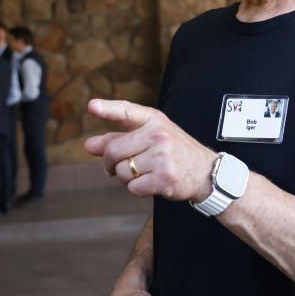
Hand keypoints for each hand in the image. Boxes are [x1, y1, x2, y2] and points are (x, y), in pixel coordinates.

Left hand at [84, 99, 216, 201]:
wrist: (206, 172)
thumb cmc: (173, 152)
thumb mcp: (149, 138)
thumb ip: (118, 139)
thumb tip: (89, 145)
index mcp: (154, 120)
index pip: (127, 111)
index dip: (107, 109)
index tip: (92, 106)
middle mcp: (158, 135)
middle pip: (114, 151)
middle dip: (109, 163)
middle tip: (115, 168)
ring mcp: (162, 156)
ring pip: (122, 171)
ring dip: (127, 177)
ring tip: (144, 173)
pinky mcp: (164, 178)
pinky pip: (133, 187)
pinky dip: (137, 189)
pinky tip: (151, 183)